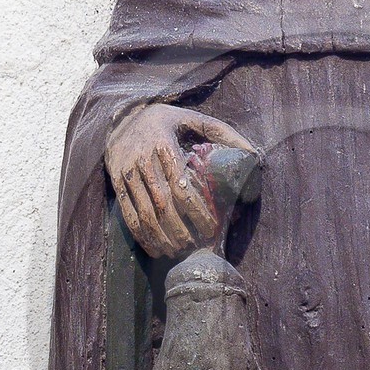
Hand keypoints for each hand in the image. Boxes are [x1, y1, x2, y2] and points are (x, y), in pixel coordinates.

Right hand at [105, 103, 256, 258]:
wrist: (122, 118)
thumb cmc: (165, 121)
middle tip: (194, 246)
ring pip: (145, 214)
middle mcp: (143, 160)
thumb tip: (253, 153)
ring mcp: (127, 173)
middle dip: (180, 231)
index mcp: (163, 145)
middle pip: (163, 205)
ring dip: (162, 237)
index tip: (211, 228)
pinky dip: (142, 236)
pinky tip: (156, 249)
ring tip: (178, 251)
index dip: (197, 211)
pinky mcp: (116, 183)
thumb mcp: (192, 118)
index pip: (181, 186)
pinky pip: (128, 215)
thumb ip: (222, 132)